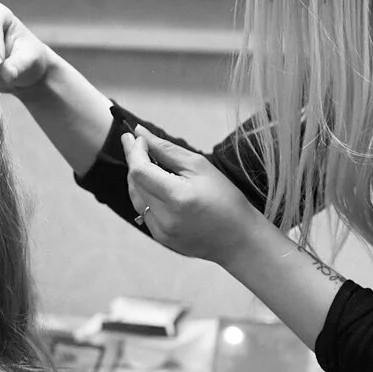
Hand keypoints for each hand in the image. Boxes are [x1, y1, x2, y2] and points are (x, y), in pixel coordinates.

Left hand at [122, 127, 272, 264]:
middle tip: (137, 143)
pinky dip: (145, 194)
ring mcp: (161, 231)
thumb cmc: (226, 199)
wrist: (239, 238)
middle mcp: (165, 217)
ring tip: (147, 161)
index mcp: (177, 197)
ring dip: (138, 177)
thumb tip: (141, 133)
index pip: (140, 170)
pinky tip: (156, 185)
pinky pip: (144, 211)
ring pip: (136, 197)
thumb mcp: (200, 167)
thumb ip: (167, 150)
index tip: (133, 136)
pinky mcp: (161, 238)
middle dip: (134, 161)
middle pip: (134, 183)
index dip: (134, 151)